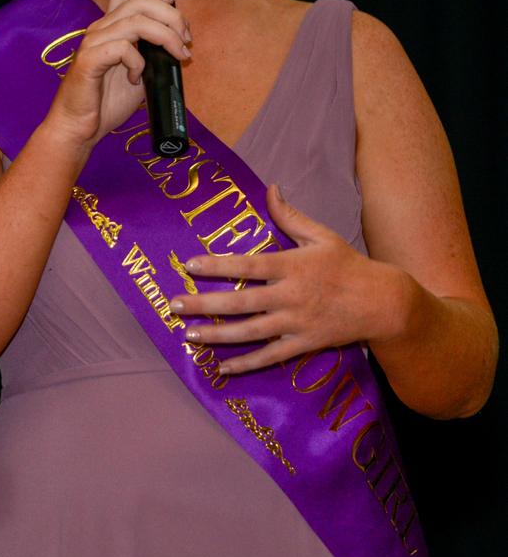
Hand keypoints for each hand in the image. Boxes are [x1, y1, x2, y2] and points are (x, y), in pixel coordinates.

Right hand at [46, 0, 190, 147]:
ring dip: (166, 37)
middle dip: (173, 17)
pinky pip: (122, 48)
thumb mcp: (139, 71)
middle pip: (141, 1)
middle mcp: (100, 28)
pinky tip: (137, 79)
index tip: (174, 7)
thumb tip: (180, 45)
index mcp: (111, 26)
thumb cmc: (106, 102)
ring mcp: (93, 43)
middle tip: (186, 40)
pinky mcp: (88, 61)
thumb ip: (153, 53)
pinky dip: (138, 62)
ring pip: (136, 21)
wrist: (79, 128)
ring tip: (177, 55)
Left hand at [170, 184, 404, 373]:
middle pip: (240, 301)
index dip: (217, 266)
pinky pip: (270, 357)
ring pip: (250, 332)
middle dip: (204, 303)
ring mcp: (296, 322)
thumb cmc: (349, 265)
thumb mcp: (321, 235)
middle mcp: (290, 295)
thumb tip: (270, 188)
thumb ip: (290, 216)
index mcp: (292, 266)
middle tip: (174, 304)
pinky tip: (222, 367)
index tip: (189, 265)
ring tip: (189, 334)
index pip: (247, 265)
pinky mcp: (304, 344)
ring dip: (217, 334)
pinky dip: (246, 364)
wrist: (382, 302)